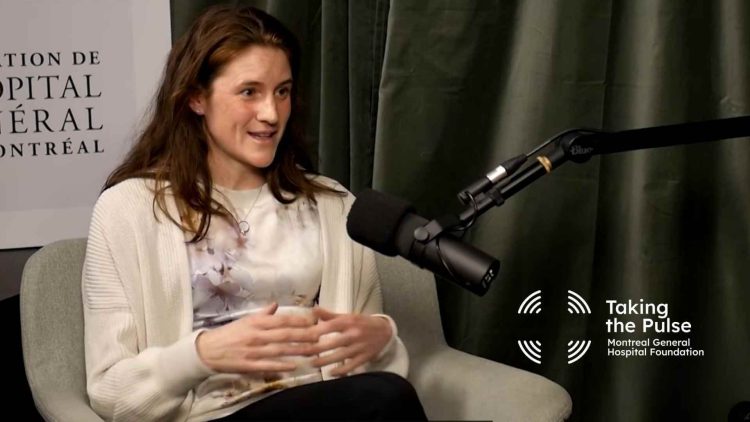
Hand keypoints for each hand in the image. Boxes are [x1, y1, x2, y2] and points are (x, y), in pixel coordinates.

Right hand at [196, 303, 319, 373]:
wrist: (208, 350)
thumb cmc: (229, 334)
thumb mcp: (246, 320)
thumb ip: (263, 314)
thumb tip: (276, 304)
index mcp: (257, 322)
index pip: (283, 320)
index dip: (300, 320)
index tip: (314, 321)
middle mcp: (257, 335)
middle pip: (285, 334)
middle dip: (304, 335)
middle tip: (320, 335)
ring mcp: (253, 350)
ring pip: (280, 350)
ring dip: (298, 350)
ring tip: (313, 350)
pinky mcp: (249, 365)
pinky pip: (268, 365)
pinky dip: (281, 366)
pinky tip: (294, 366)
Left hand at [310, 307, 392, 375]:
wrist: (385, 331)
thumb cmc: (362, 323)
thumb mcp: (347, 316)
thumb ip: (329, 315)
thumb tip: (313, 310)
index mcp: (348, 321)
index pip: (328, 326)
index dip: (315, 332)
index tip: (302, 337)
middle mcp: (353, 334)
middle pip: (331, 343)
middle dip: (315, 349)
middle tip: (302, 353)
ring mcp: (359, 347)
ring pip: (339, 356)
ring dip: (324, 361)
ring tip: (312, 364)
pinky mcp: (364, 358)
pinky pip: (351, 366)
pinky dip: (341, 371)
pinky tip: (331, 373)